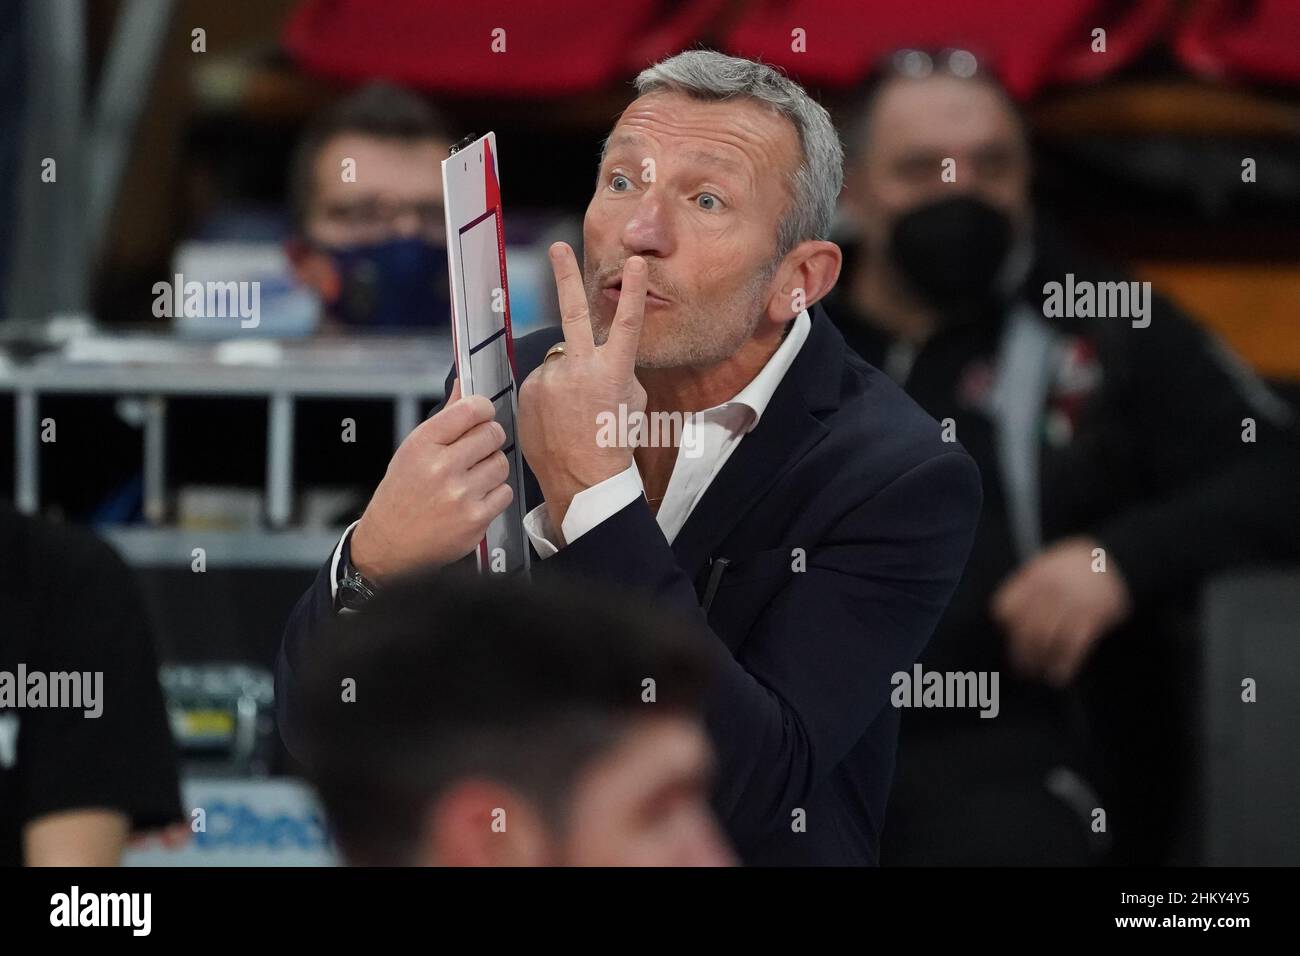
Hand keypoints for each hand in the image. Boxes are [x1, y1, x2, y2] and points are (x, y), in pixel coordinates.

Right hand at [350, 379, 512, 580]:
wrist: (389, 545)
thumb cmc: (400, 496)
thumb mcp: (412, 451)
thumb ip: (443, 419)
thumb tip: (462, 386)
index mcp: (422, 444)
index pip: (471, 409)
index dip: (483, 410)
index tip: (481, 416)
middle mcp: (441, 467)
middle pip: (493, 434)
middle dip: (489, 440)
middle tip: (477, 451)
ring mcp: (460, 494)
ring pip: (502, 463)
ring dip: (492, 468)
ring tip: (472, 478)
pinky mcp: (475, 519)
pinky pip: (505, 493)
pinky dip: (494, 495)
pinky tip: (474, 499)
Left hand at [517, 243, 647, 529]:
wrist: (585, 483)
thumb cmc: (615, 445)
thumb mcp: (632, 403)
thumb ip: (617, 371)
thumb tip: (600, 361)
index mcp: (613, 372)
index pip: (626, 323)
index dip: (633, 292)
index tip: (636, 264)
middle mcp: (580, 369)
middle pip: (573, 312)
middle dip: (566, 276)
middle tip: (559, 248)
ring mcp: (550, 381)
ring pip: (557, 364)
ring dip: (564, 380)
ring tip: (573, 415)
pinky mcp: (528, 394)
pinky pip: (539, 385)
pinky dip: (547, 397)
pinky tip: (556, 420)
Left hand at [991, 536, 1132, 686]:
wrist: (1118, 562)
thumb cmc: (1080, 562)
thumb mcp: (1048, 561)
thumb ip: (1029, 582)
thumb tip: (1009, 612)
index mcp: (1034, 577)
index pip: (1006, 607)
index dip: (1006, 625)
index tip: (1010, 636)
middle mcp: (1050, 592)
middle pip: (1024, 629)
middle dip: (1020, 653)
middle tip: (1021, 667)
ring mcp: (1071, 606)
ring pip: (1046, 642)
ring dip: (1039, 663)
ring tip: (1037, 673)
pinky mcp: (1093, 619)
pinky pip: (1073, 648)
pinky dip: (1064, 665)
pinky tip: (1058, 675)